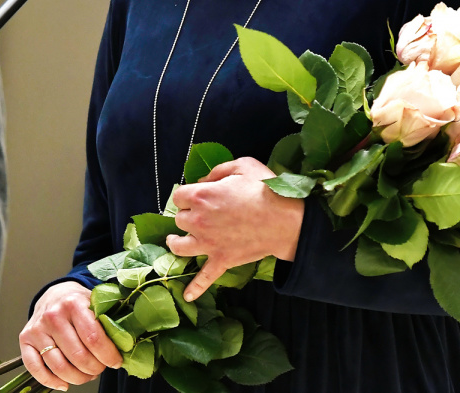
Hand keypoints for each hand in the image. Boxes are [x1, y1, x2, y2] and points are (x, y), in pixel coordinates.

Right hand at [20, 280, 122, 390]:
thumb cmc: (79, 303)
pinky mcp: (25, 339)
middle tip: (101, 368)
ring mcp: (37, 328)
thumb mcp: (95, 303)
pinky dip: (51, 381)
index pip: (94, 339)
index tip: (116, 362)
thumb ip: (109, 321)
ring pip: (59, 366)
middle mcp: (53, 316)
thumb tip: (126, 345)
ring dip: (77, 378)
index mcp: (74, 303)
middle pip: (78, 356)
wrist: (55, 294)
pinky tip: (65, 383)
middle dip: (94, 369)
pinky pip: (35, 368)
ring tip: (87, 375)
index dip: (108, 356)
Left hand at [166, 156, 304, 301]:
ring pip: (180, 246)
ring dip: (175, 242)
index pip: (179, 196)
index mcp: (201, 196)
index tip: (195, 195)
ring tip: (174, 240)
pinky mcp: (222, 260)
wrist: (286, 220)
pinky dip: (196, 288)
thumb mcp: (243, 165)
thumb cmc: (266, 189)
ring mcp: (209, 243)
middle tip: (198, 213)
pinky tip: (188, 295)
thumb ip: (218, 171)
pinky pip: (205, 277)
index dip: (186, 194)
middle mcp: (199, 221)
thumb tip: (202, 181)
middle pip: (179, 219)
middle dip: (187, 214)